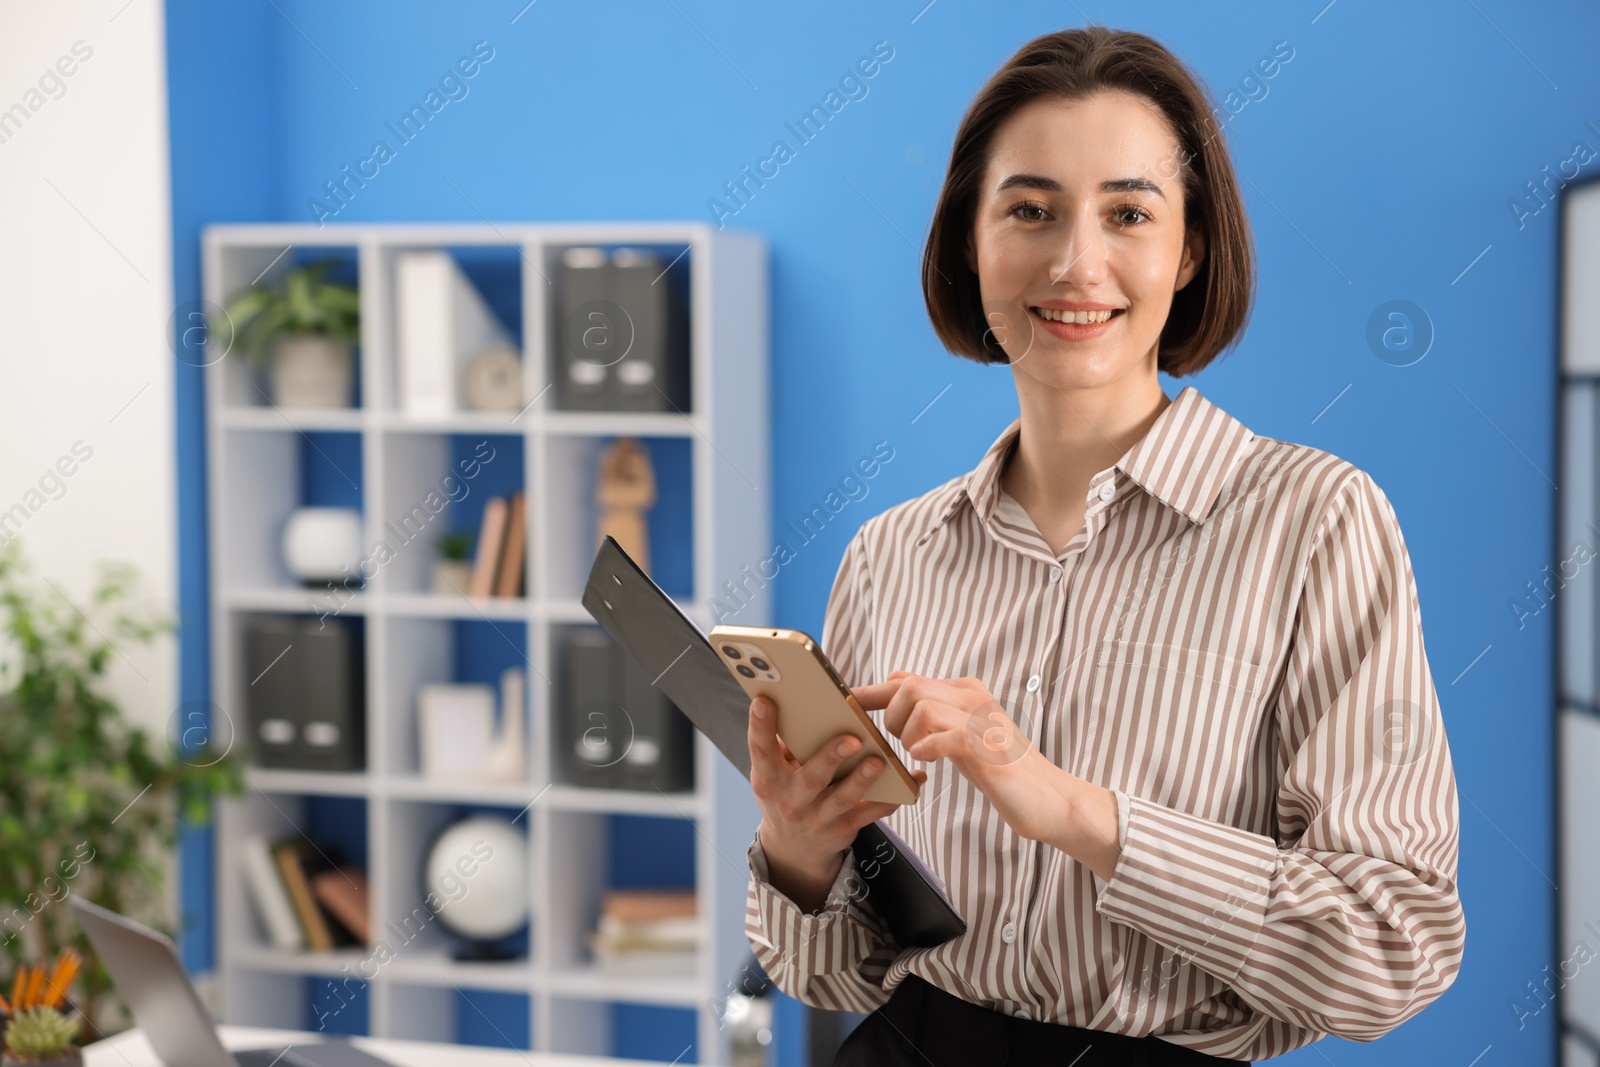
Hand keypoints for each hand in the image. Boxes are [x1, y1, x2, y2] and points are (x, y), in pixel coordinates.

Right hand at [746, 692, 928, 911]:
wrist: (794, 849)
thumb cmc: (786, 792)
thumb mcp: (774, 772)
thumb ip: (785, 744)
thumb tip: (800, 702)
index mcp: (768, 778)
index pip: (760, 749)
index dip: (760, 725)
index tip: (764, 701)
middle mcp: (791, 800)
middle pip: (812, 778)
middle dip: (831, 758)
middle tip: (850, 738)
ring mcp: (818, 818)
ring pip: (844, 798)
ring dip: (863, 779)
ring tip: (879, 760)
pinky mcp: (844, 828)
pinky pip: (872, 812)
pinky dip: (894, 797)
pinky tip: (913, 781)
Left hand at [855, 671, 1120, 880]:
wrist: (1048, 798)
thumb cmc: (1000, 769)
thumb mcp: (959, 733)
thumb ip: (931, 708)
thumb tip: (896, 679)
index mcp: (965, 691)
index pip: (907, 680)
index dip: (871, 693)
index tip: (842, 704)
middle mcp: (975, 699)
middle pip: (911, 687)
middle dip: (888, 716)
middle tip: (895, 742)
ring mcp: (984, 722)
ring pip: (924, 706)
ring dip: (907, 734)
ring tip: (916, 753)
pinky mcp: (991, 749)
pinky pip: (948, 736)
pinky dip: (929, 747)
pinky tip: (925, 760)